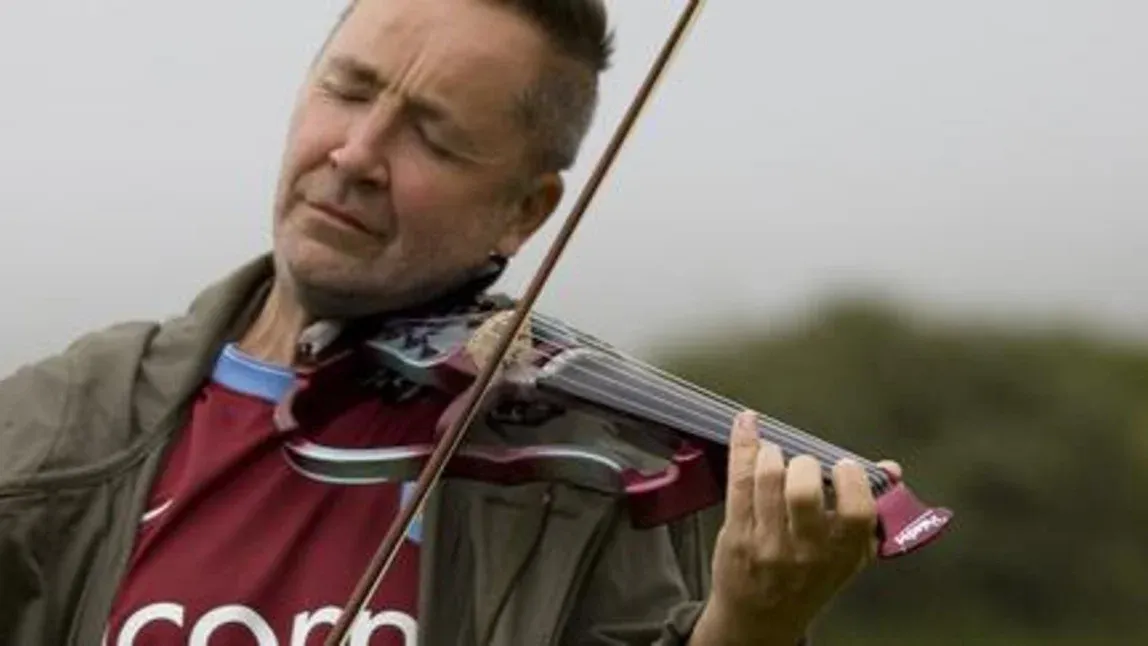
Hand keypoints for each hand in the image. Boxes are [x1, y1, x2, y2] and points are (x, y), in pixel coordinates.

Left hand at [690, 411, 900, 645]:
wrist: (761, 618)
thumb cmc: (809, 579)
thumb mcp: (850, 555)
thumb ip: (873, 512)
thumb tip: (891, 469)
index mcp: (843, 553)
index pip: (856, 512)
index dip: (851, 480)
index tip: (844, 466)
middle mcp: (805, 551)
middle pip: (803, 491)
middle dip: (805, 464)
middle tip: (803, 464)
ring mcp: (767, 543)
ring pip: (767, 480)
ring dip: (771, 453)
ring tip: (775, 454)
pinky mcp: (736, 533)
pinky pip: (738, 480)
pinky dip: (743, 444)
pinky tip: (747, 424)